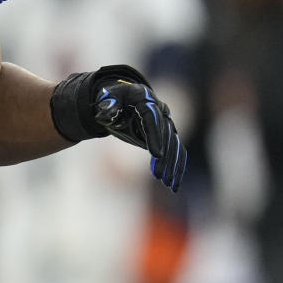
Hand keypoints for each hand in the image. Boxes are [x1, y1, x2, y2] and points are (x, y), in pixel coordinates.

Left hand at [50, 64, 187, 191]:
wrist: (121, 98)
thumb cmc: (112, 98)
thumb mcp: (106, 98)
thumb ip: (108, 104)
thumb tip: (110, 112)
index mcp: (144, 99)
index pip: (151, 119)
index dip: (154, 137)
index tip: (156, 155)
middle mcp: (160, 109)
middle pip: (166, 134)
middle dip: (165, 157)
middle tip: (161, 177)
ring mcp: (165, 121)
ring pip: (174, 144)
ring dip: (173, 164)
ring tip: (170, 184)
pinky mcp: (166, 133)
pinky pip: (176, 149)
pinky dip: (177, 165)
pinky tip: (174, 182)